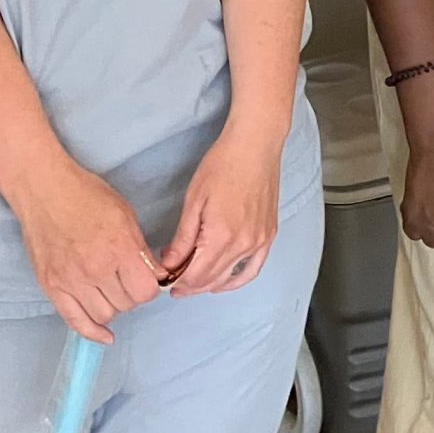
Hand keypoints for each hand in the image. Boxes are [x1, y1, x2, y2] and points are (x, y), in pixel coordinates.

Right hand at [13, 158, 165, 343]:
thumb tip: (156, 275)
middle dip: (133, 295)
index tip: (148, 278)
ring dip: (114, 308)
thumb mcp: (126, 215)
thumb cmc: (87, 195)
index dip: (151, 286)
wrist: (44, 190)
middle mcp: (95, 268)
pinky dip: (92, 332)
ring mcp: (71, 280)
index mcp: (119, 247)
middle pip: (127, 304)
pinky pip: (75, 321)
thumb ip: (141, 248)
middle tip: (128, 281)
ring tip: (112, 292)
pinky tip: (105, 335)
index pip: (146, 290)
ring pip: (104, 315)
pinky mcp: (51, 286)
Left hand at [162, 128, 282, 297]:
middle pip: (211, 279)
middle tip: (173, 284)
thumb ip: (182, 238)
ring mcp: (259, 242)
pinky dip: (237, 280)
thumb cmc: (222, 165)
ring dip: (209, 285)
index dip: (177, 282)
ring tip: (193, 284)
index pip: (195, 275)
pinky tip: (223, 282)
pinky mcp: (269, 235)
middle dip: (190, 286)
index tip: (165, 281)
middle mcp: (243, 244)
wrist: (255, 146)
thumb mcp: (194, 200)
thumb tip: (169, 264)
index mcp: (221, 236)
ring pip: (230, 277)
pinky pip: (254, 268)